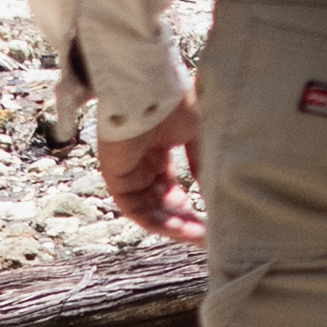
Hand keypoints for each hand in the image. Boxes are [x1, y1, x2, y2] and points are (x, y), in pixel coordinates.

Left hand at [94, 101, 205, 248]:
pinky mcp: (114, 176)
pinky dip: (156, 221)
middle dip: (184, 220)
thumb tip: (212, 189)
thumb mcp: (198, 134)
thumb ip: (201, 162)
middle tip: (207, 235)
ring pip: (149, 208)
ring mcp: (127, 170)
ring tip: (198, 237)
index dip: (190, 204)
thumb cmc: (175, 101)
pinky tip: (179, 229)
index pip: (171, 185)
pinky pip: (134, 208)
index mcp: (158, 147)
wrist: (150, 88)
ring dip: (173, 225)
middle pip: (161, 201)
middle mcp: (140, 161)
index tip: (211, 220)